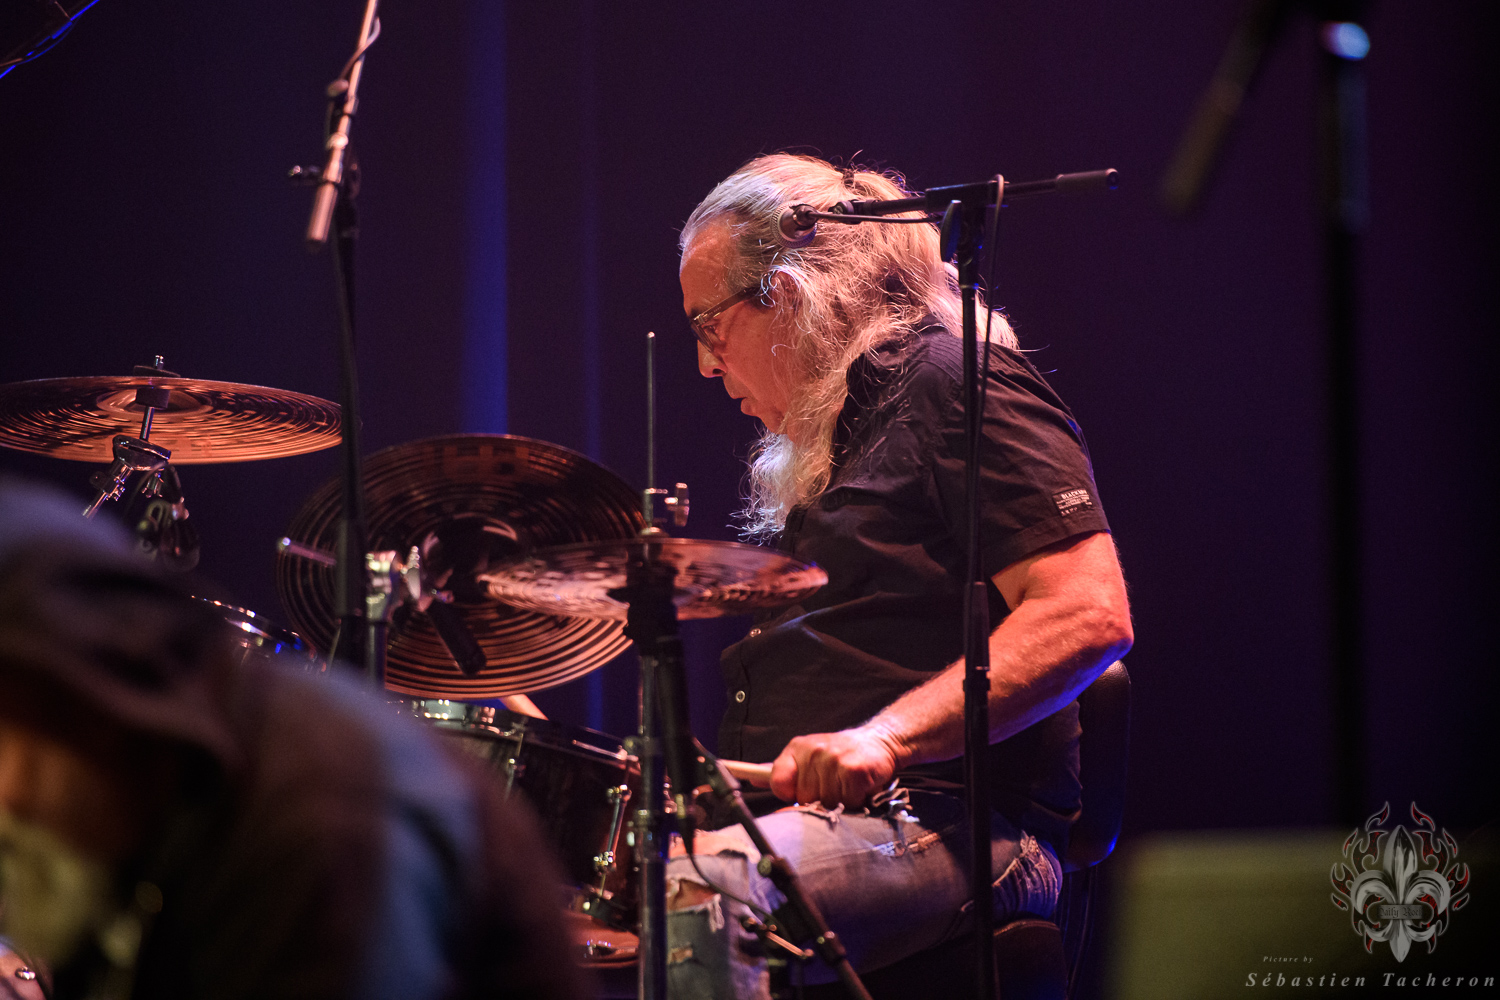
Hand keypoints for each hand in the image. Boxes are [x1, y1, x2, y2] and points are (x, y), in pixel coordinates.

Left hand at [769, 725, 901, 808]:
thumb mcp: (807, 756)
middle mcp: (813, 751)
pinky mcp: (853, 770)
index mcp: (797, 748)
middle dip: (819, 799)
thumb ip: (782, 770)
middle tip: (832, 786)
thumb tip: (752, 779)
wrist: (878, 742)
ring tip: (846, 786)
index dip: (788, 794)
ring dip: (839, 801)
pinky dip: (855, 801)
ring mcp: (833, 760)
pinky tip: (858, 787)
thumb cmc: (840, 755)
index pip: (777, 781)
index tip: (798, 794)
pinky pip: (847, 802)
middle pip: (804, 798)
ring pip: (826, 803)